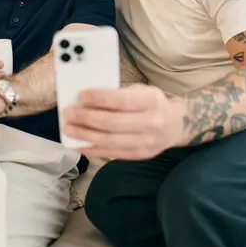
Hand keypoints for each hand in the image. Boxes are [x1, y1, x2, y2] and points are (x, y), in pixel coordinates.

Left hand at [63, 84, 185, 159]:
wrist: (177, 124)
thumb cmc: (152, 103)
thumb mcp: (141, 91)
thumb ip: (119, 94)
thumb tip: (87, 98)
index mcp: (152, 101)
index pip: (121, 100)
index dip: (99, 98)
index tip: (80, 95)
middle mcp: (151, 122)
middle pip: (113, 123)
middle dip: (86, 118)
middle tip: (68, 113)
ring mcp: (146, 142)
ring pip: (110, 141)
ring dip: (85, 135)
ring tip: (68, 128)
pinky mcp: (140, 155)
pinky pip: (113, 154)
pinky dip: (93, 149)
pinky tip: (78, 145)